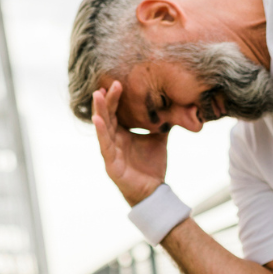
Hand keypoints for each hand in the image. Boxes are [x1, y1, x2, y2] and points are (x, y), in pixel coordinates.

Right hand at [92, 80, 168, 205]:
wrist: (154, 191)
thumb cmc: (152, 166)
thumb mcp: (159, 138)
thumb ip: (163, 123)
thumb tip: (175, 106)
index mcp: (122, 134)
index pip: (116, 112)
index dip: (115, 98)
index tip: (119, 82)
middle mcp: (113, 141)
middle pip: (107, 116)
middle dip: (106, 100)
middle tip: (107, 83)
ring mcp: (110, 152)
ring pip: (103, 128)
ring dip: (99, 111)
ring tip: (96, 95)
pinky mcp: (111, 164)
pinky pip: (105, 145)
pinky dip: (101, 132)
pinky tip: (98, 120)